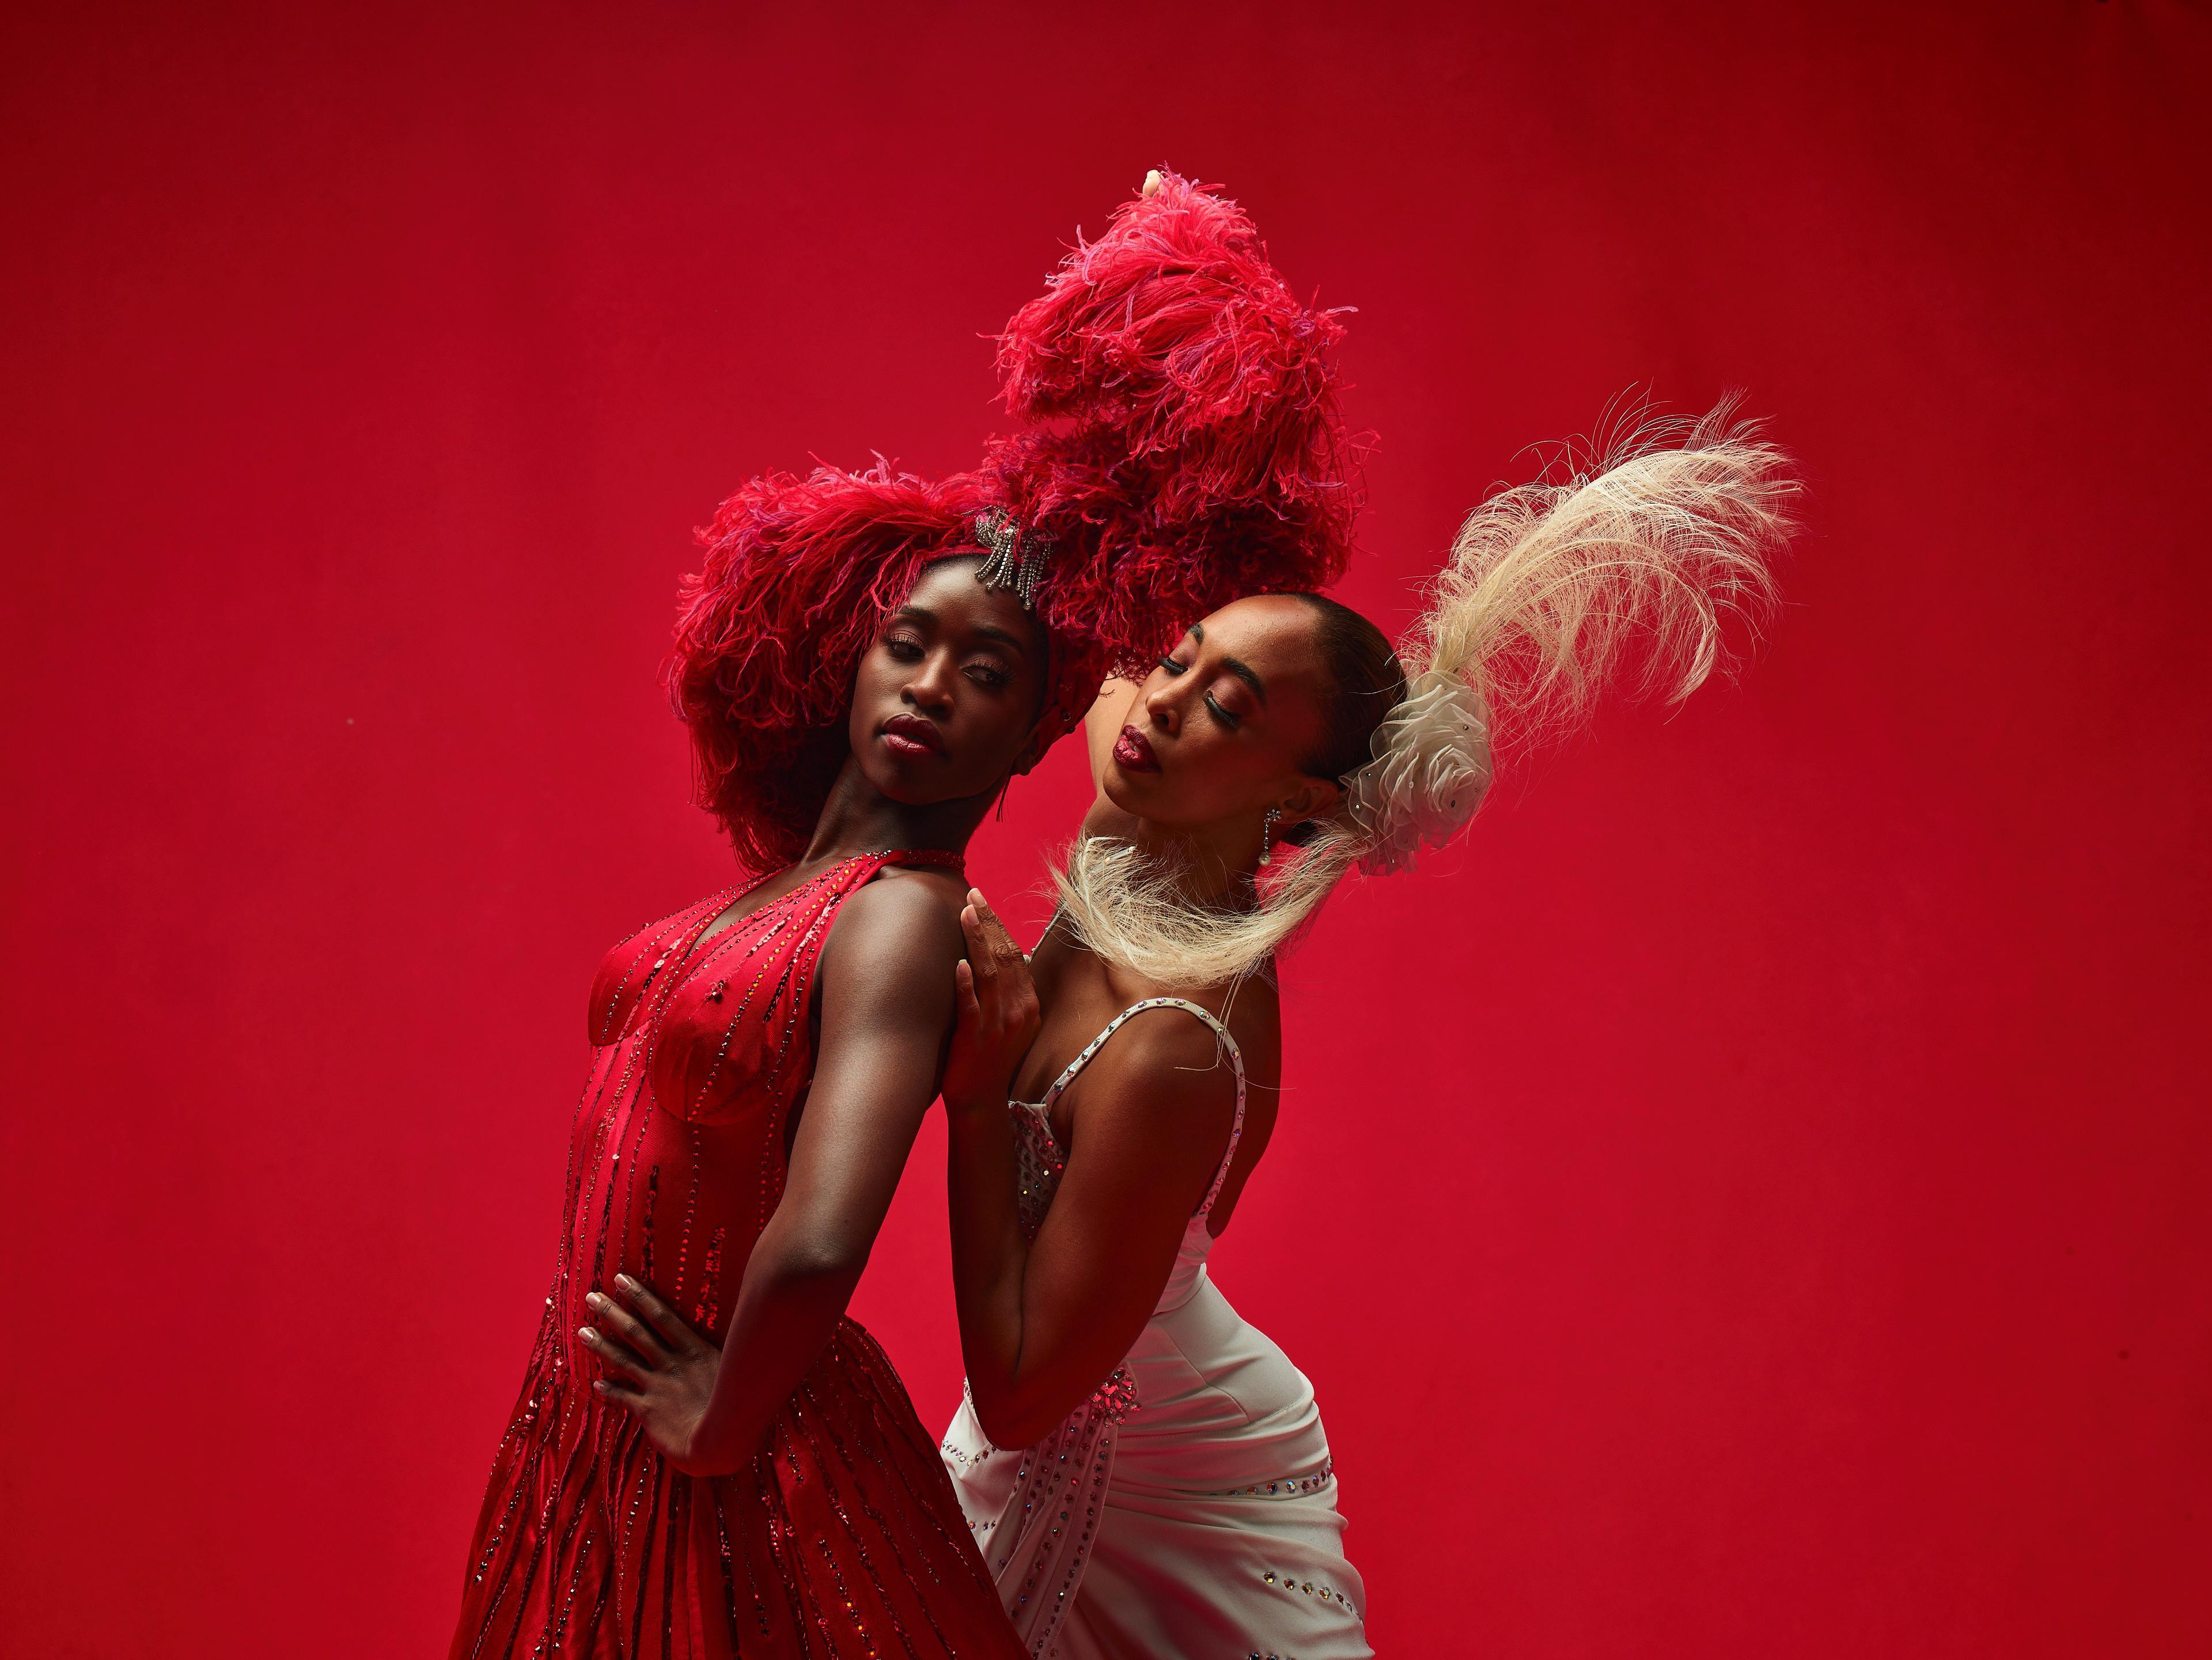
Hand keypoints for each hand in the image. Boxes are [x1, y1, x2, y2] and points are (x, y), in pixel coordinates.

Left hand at [580, 1275, 737, 1475]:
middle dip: (612, 1312)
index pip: (661, 1316)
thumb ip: (728, 1350)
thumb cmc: (738, 1405)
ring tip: (582, 1331)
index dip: (640, 1297)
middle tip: (592, 1296)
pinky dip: (608, 1390)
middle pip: (636, 1332)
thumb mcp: (736, 1368)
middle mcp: (671, 1364)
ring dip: (601, 1345)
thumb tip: (743, 1327)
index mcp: (693, 1350)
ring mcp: (658, 1386)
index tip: (621, 1280)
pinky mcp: (648, 1411)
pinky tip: (595, 1383)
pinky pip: (623, 1397)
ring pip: (623, 1360)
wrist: (721, 1441)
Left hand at [944, 887, 1040, 1114]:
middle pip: (1005, 956)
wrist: (980, 1101)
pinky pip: (972, 1007)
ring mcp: (998, 1025)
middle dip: (988, 922)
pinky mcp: (976, 1039)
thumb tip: (1006, 957)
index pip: (1014, 954)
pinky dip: (966, 985)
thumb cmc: (989, 1059)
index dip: (997, 924)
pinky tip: (959, 965)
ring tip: (966, 914)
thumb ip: (1010, 992)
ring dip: (978, 941)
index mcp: (1028, 1004)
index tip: (981, 900)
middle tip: (972, 895)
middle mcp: (1018, 1011)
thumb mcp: (1010, 1023)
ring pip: (990, 975)